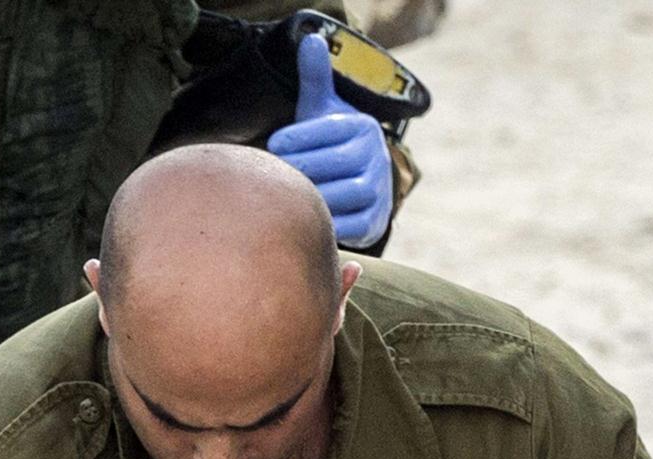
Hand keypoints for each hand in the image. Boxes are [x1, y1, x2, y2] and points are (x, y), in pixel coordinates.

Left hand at [268, 32, 393, 247]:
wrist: (359, 183)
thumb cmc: (330, 142)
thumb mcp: (323, 109)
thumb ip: (315, 78)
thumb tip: (312, 40)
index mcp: (363, 127)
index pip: (325, 131)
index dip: (295, 139)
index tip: (272, 146)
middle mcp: (377, 158)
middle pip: (330, 164)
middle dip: (298, 169)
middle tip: (273, 173)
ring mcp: (379, 191)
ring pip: (339, 194)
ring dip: (309, 195)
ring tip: (285, 194)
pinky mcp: (375, 222)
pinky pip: (347, 225)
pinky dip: (325, 222)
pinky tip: (303, 215)